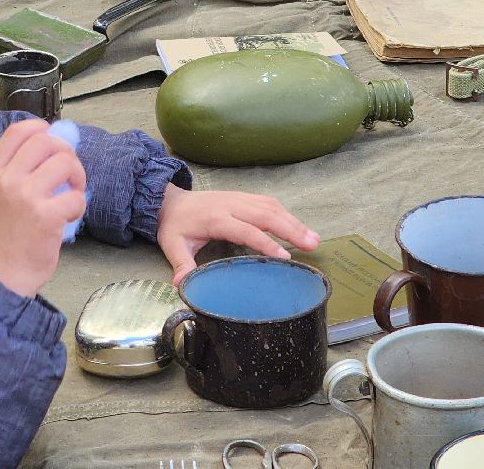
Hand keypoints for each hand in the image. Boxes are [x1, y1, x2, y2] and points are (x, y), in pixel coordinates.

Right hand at [0, 119, 87, 297]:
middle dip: (66, 153)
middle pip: (46, 141)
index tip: (53, 140)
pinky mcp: (45, 216)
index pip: (17, 131)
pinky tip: (69, 216)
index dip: (41, 128)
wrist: (7, 275)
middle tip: (69, 174)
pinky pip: (76, 196)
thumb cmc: (10, 236)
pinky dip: (79, 205)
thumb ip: (20, 170)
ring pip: (65, 162)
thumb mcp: (1, 195)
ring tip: (72, 193)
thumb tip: (57, 143)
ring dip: (78, 177)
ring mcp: (25, 196)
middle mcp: (7, 180)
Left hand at [155, 184, 319, 285]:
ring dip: (293, 221)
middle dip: (290, 229)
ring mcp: (239, 198)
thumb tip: (183, 285)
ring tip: (314, 238)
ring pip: (271, 207)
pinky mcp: (243, 197)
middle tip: (312, 245)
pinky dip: (286, 214)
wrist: (169, 200)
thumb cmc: (174, 226)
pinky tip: (298, 226)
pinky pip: (268, 203)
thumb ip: (181, 265)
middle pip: (265, 214)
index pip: (245, 230)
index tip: (285, 257)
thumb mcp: (172, 246)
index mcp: (215, 219)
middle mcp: (230, 205)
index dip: (265, 243)